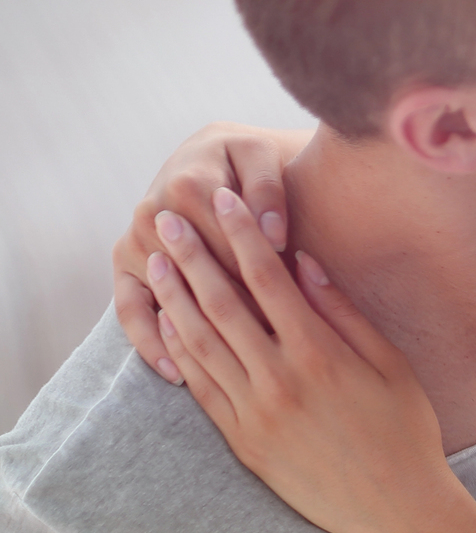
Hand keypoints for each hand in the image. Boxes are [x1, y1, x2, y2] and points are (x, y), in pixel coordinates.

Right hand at [114, 123, 309, 383]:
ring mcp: (134, 241)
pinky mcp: (124, 265)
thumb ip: (269, 191)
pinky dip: (148, 342)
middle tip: (271, 356)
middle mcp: (152, 212)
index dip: (263, 280)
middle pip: (200, 277)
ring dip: (194, 335)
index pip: (230, 245)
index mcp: (189, 184)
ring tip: (227, 376)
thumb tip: (274, 234)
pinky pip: (128, 310)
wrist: (214, 156)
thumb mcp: (262, 157)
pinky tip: (176, 374)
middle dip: (236, 314)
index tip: (293, 316)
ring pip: (167, 297)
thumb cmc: (249, 160)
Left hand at [144, 185, 461, 532]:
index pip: (268, 280)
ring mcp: (255, 413)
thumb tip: (304, 264)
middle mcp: (279, 379)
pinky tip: (167, 324)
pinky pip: (201, 387)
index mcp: (320, 354)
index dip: (242, 236)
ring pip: (201, 343)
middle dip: (192, 256)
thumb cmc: (406, 431)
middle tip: (165, 220)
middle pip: (222, 304)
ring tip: (155, 263)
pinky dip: (180, 352)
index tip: (224, 203)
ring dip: (175, 298)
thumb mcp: (391, 364)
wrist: (397, 508)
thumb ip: (344, 312)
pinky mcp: (243, 441)